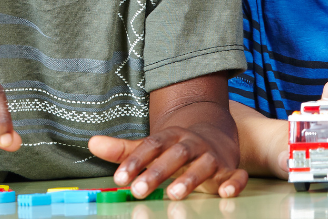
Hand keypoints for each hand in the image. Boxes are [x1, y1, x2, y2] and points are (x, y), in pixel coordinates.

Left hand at [89, 127, 247, 199]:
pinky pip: (236, 174)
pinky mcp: (229, 169)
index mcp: (170, 138)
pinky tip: (225, 193)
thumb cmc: (175, 148)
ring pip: (204, 164)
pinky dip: (233, 183)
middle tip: (139, 191)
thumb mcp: (151, 147)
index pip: (151, 146)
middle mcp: (191, 144)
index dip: (136, 161)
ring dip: (191, 178)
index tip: (119, 179)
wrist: (214, 133)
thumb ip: (124, 150)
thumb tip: (92, 143)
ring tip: (173, 194)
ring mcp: (212, 156)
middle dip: (158, 172)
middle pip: (176, 154)